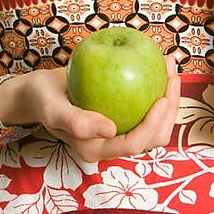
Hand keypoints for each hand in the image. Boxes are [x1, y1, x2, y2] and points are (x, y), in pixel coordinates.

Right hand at [16, 55, 180, 163]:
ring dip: (169, 97)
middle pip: (153, 138)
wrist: (41, 92)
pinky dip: (157, 88)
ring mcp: (120, 130)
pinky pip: (147, 106)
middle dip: (170, 110)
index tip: (163, 98)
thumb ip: (76, 122)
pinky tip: (160, 65)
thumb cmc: (44, 100)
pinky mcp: (124, 116)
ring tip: (170, 65)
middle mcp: (112, 143)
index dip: (153, 125)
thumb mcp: (53, 109)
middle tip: (172, 75)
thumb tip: (110, 130)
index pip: (134, 144)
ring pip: (156, 123)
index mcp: (97, 149)